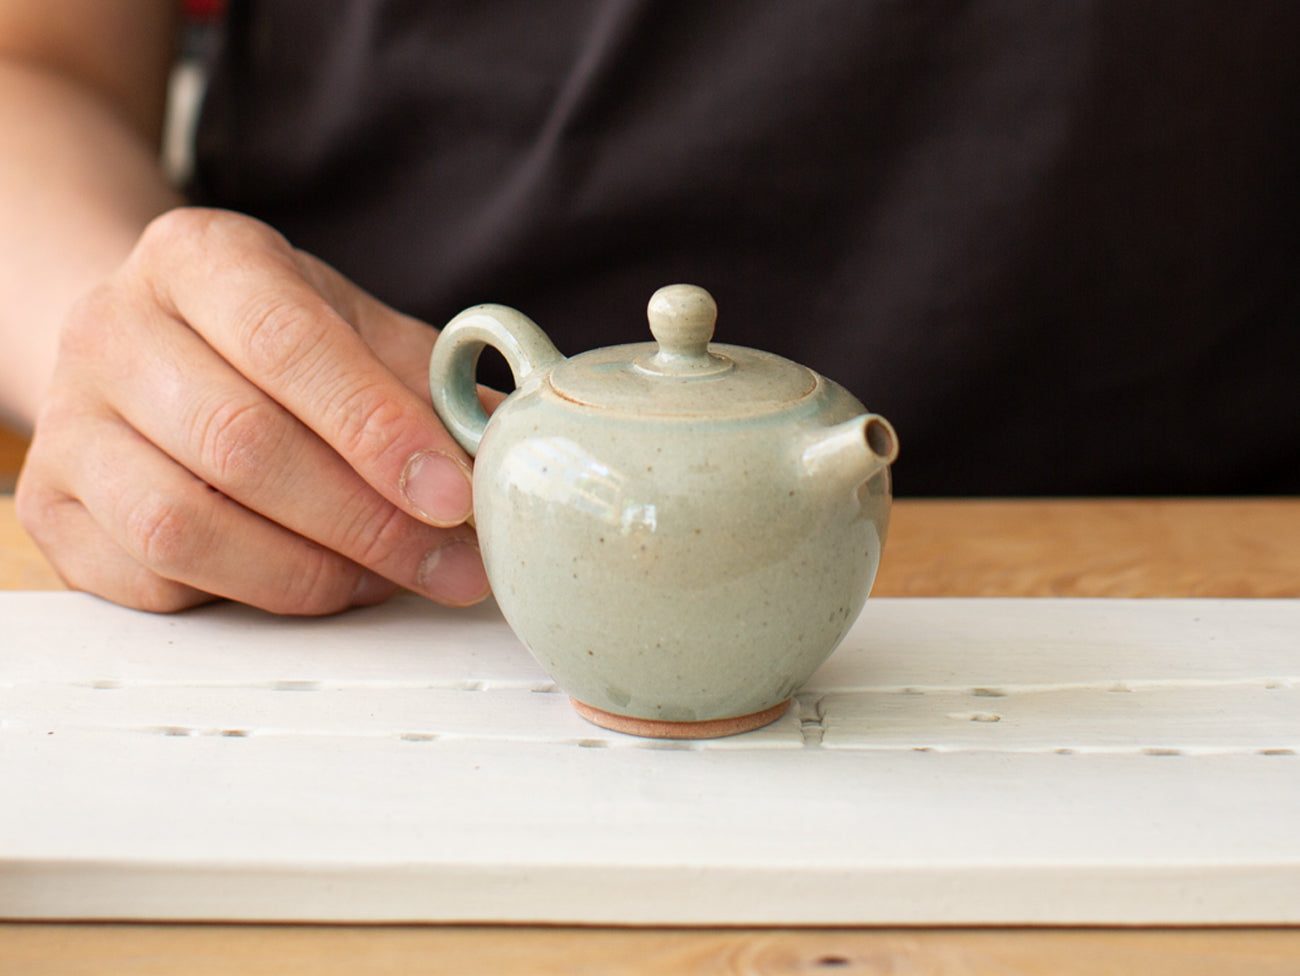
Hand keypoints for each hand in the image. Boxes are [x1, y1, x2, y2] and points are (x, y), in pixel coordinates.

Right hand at [16, 208, 490, 613]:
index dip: (379, 429)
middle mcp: (113, 328)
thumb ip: (425, 383)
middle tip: (451, 562)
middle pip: (240, 443)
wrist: (153, 352)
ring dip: (310, 571)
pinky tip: (316, 581)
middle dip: (366, 521)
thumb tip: (508, 445)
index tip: (454, 494)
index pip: (289, 344)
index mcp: (199, 259)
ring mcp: (69, 424)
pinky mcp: (53, 509)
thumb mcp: (354, 331)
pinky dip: (249, 596)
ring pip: (185, 525)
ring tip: (388, 577)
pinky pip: (152, 579)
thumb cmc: (273, 342)